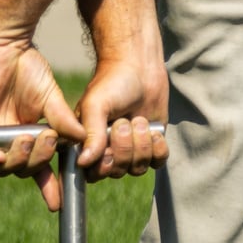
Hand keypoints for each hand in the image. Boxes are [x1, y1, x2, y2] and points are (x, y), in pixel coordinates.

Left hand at [0, 38, 85, 211]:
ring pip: (1, 169)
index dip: (48, 189)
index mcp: (29, 140)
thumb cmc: (29, 69)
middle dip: (38, 161)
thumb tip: (84, 142)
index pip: (39, 172)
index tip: (58, 204)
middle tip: (48, 138)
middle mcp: (9, 143)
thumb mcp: (52, 100)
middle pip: (21, 171)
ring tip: (28, 136)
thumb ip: (65, 123)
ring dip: (17, 160)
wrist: (7, 45)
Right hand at [73, 57, 169, 180]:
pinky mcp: (151, 148)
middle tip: (123, 122)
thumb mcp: (95, 106)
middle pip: (117, 172)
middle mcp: (106, 153)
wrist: (139, 68)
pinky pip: (157, 163)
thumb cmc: (112, 84)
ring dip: (141, 143)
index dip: (102, 165)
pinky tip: (154, 131)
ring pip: (137, 168)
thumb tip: (83, 163)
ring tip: (139, 119)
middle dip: (124, 147)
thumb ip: (91, 134)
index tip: (108, 145)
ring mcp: (130, 152)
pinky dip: (158, 148)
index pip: (92, 174)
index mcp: (86, 146)